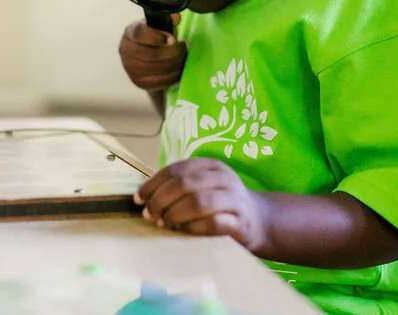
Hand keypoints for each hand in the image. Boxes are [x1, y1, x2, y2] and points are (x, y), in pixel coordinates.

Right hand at [118, 15, 186, 91]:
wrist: (145, 57)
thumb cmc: (154, 38)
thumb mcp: (159, 25)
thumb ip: (167, 21)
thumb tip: (176, 18)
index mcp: (130, 32)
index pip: (140, 34)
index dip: (157, 37)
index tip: (172, 39)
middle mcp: (126, 51)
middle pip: (151, 55)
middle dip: (173, 52)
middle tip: (184, 47)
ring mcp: (131, 69)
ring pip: (158, 69)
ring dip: (176, 63)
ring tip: (183, 56)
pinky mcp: (139, 82)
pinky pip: (161, 81)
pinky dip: (174, 75)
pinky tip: (179, 68)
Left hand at [135, 158, 268, 251]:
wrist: (259, 220)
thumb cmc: (221, 204)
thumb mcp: (203, 186)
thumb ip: (179, 186)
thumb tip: (143, 194)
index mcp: (211, 166)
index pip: (176, 169)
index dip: (153, 183)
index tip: (138, 198)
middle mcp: (224, 178)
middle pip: (185, 184)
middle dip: (161, 199)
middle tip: (148, 214)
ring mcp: (234, 200)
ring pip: (198, 202)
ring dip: (175, 214)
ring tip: (163, 223)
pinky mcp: (240, 223)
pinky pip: (213, 223)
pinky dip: (194, 228)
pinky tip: (184, 231)